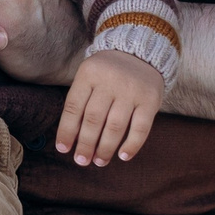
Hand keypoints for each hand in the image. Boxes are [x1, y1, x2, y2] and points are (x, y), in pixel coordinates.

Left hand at [54, 52, 163, 166]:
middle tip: (82, 161)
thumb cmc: (107, 72)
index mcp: (89, 73)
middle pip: (93, 119)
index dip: (67, 131)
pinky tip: (123, 156)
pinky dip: (131, 145)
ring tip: (99, 161)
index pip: (74, 107)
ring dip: (105, 149)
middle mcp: (110, 81)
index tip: (64, 149)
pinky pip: (140, 128)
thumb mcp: (89, 77)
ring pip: (115, 126)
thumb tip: (72, 140)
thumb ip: (81, 102)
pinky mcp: (150, 100)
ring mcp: (131, 90)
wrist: (140, 52)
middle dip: (86, 144)